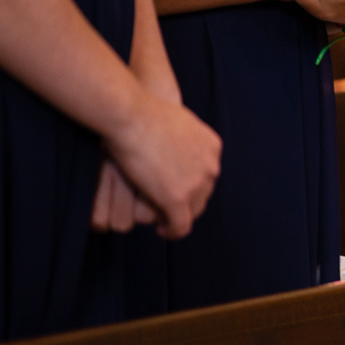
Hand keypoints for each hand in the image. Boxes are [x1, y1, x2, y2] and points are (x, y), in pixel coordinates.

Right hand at [102, 92, 221, 239]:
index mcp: (212, 147)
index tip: (176, 189)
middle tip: (168, 208)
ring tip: (163, 219)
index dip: (192, 185)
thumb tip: (172, 144)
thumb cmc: (143, 112)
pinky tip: (162, 230)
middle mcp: (211, 166)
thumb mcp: (177, 120)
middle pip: (203, 194)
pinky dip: (173, 231)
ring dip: (179, 217)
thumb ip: (183, 137)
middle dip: (188, 202)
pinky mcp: (178, 199)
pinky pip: (181, 226)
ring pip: (194, 211)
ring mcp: (196, 184)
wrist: (131, 115)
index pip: (207, 175)